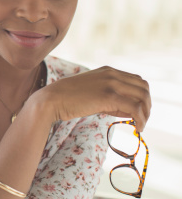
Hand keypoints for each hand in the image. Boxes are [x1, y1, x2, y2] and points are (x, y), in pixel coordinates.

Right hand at [35, 66, 150, 130]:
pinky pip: (134, 108)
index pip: (136, 81)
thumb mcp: (91, 93)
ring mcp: (111, 83)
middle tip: (143, 119)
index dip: (141, 96)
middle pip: (143, 87)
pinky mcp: (109, 96)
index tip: (138, 110)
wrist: (52, 100)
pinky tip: (137, 127)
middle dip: (147, 105)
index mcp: (108, 71)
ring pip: (142, 97)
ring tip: (141, 125)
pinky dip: (140, 119)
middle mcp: (112, 74)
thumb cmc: (68, 99)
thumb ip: (110, 97)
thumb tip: (127, 111)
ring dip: (146, 113)